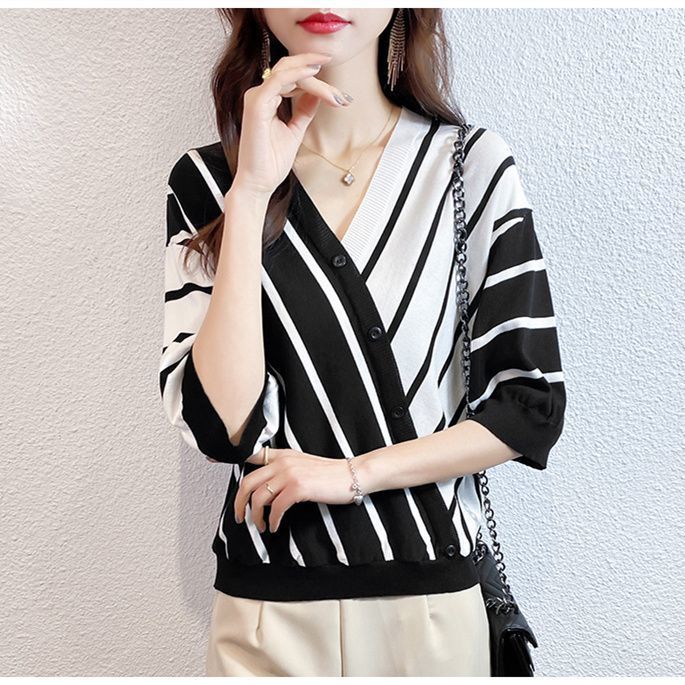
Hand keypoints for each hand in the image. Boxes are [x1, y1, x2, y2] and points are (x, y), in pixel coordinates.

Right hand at [232, 51, 352, 197]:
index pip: (290, 76)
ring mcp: (256, 98)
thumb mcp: (295, 130)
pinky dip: (297, 74)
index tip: (335, 85)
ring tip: (333, 90)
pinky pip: (277, 80)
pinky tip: (313, 74)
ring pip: (287, 73)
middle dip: (312, 64)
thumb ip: (304, 111)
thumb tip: (317, 95)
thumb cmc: (271, 162)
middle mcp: (259, 95)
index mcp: (266, 100)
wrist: (259, 183)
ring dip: (313, 78)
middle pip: (288, 68)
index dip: (313, 75)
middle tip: (333, 62)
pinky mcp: (256, 105)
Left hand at [233, 448, 356, 533]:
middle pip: (248, 482)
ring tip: (261, 526)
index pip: (251, 454)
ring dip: (256, 517)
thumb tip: (266, 486)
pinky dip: (272, 520)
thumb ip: (283, 469)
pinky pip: (276, 507)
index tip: (211, 461)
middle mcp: (282, 461)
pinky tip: (275, 526)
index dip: (228, 457)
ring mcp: (290, 473)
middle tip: (240, 517)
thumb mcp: (302, 464)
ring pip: (259, 497)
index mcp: (282, 455)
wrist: (353, 475)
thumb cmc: (329, 474)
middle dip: (239, 503)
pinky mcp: (299, 487)